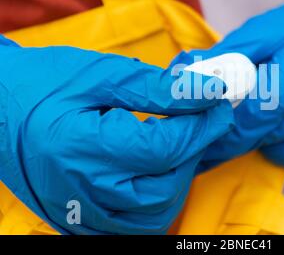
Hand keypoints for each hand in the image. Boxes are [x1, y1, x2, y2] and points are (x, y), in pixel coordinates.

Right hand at [0, 37, 232, 233]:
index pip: (165, 148)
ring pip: (155, 214)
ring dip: (180, 178)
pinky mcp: (80, 220)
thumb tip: (209, 91)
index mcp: (82, 150)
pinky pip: (134, 225)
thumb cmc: (46, 84)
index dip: (202, 124)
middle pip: (166, 187)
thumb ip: (159, 89)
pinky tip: (159, 170)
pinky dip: (158, 200)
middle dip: (195, 151)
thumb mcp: (103, 76)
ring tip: (181, 143)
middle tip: (203, 120)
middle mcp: (81, 193)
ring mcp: (80, 214)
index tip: (219, 101)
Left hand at [172, 0, 283, 169]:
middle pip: (266, 134)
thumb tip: (185, 76)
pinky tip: (272, 128)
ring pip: (278, 148)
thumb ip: (224, 56)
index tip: (199, 139)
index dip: (226, 129)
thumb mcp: (260, 32)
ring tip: (239, 127)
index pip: (260, 110)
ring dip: (253, 143)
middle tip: (204, 148)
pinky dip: (277, 147)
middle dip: (230, 142)